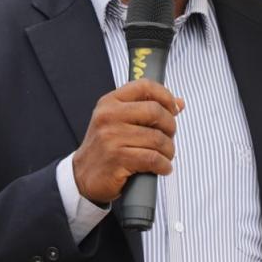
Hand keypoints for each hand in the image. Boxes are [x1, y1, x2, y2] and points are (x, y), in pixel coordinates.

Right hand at [71, 79, 181, 204]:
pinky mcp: (117, 159)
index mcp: (110, 102)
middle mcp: (109, 116)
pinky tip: (161, 167)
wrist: (83, 175)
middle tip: (169, 137)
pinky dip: (164, 165)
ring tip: (165, 156)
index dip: (165, 96)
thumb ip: (146, 110)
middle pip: (155, 111)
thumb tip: (179, 103)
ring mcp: (111, 137)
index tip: (173, 109)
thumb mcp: (119, 121)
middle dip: (170, 126)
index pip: (144, 86)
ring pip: (157, 138)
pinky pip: (153, 158)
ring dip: (168, 151)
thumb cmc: (104, 148)